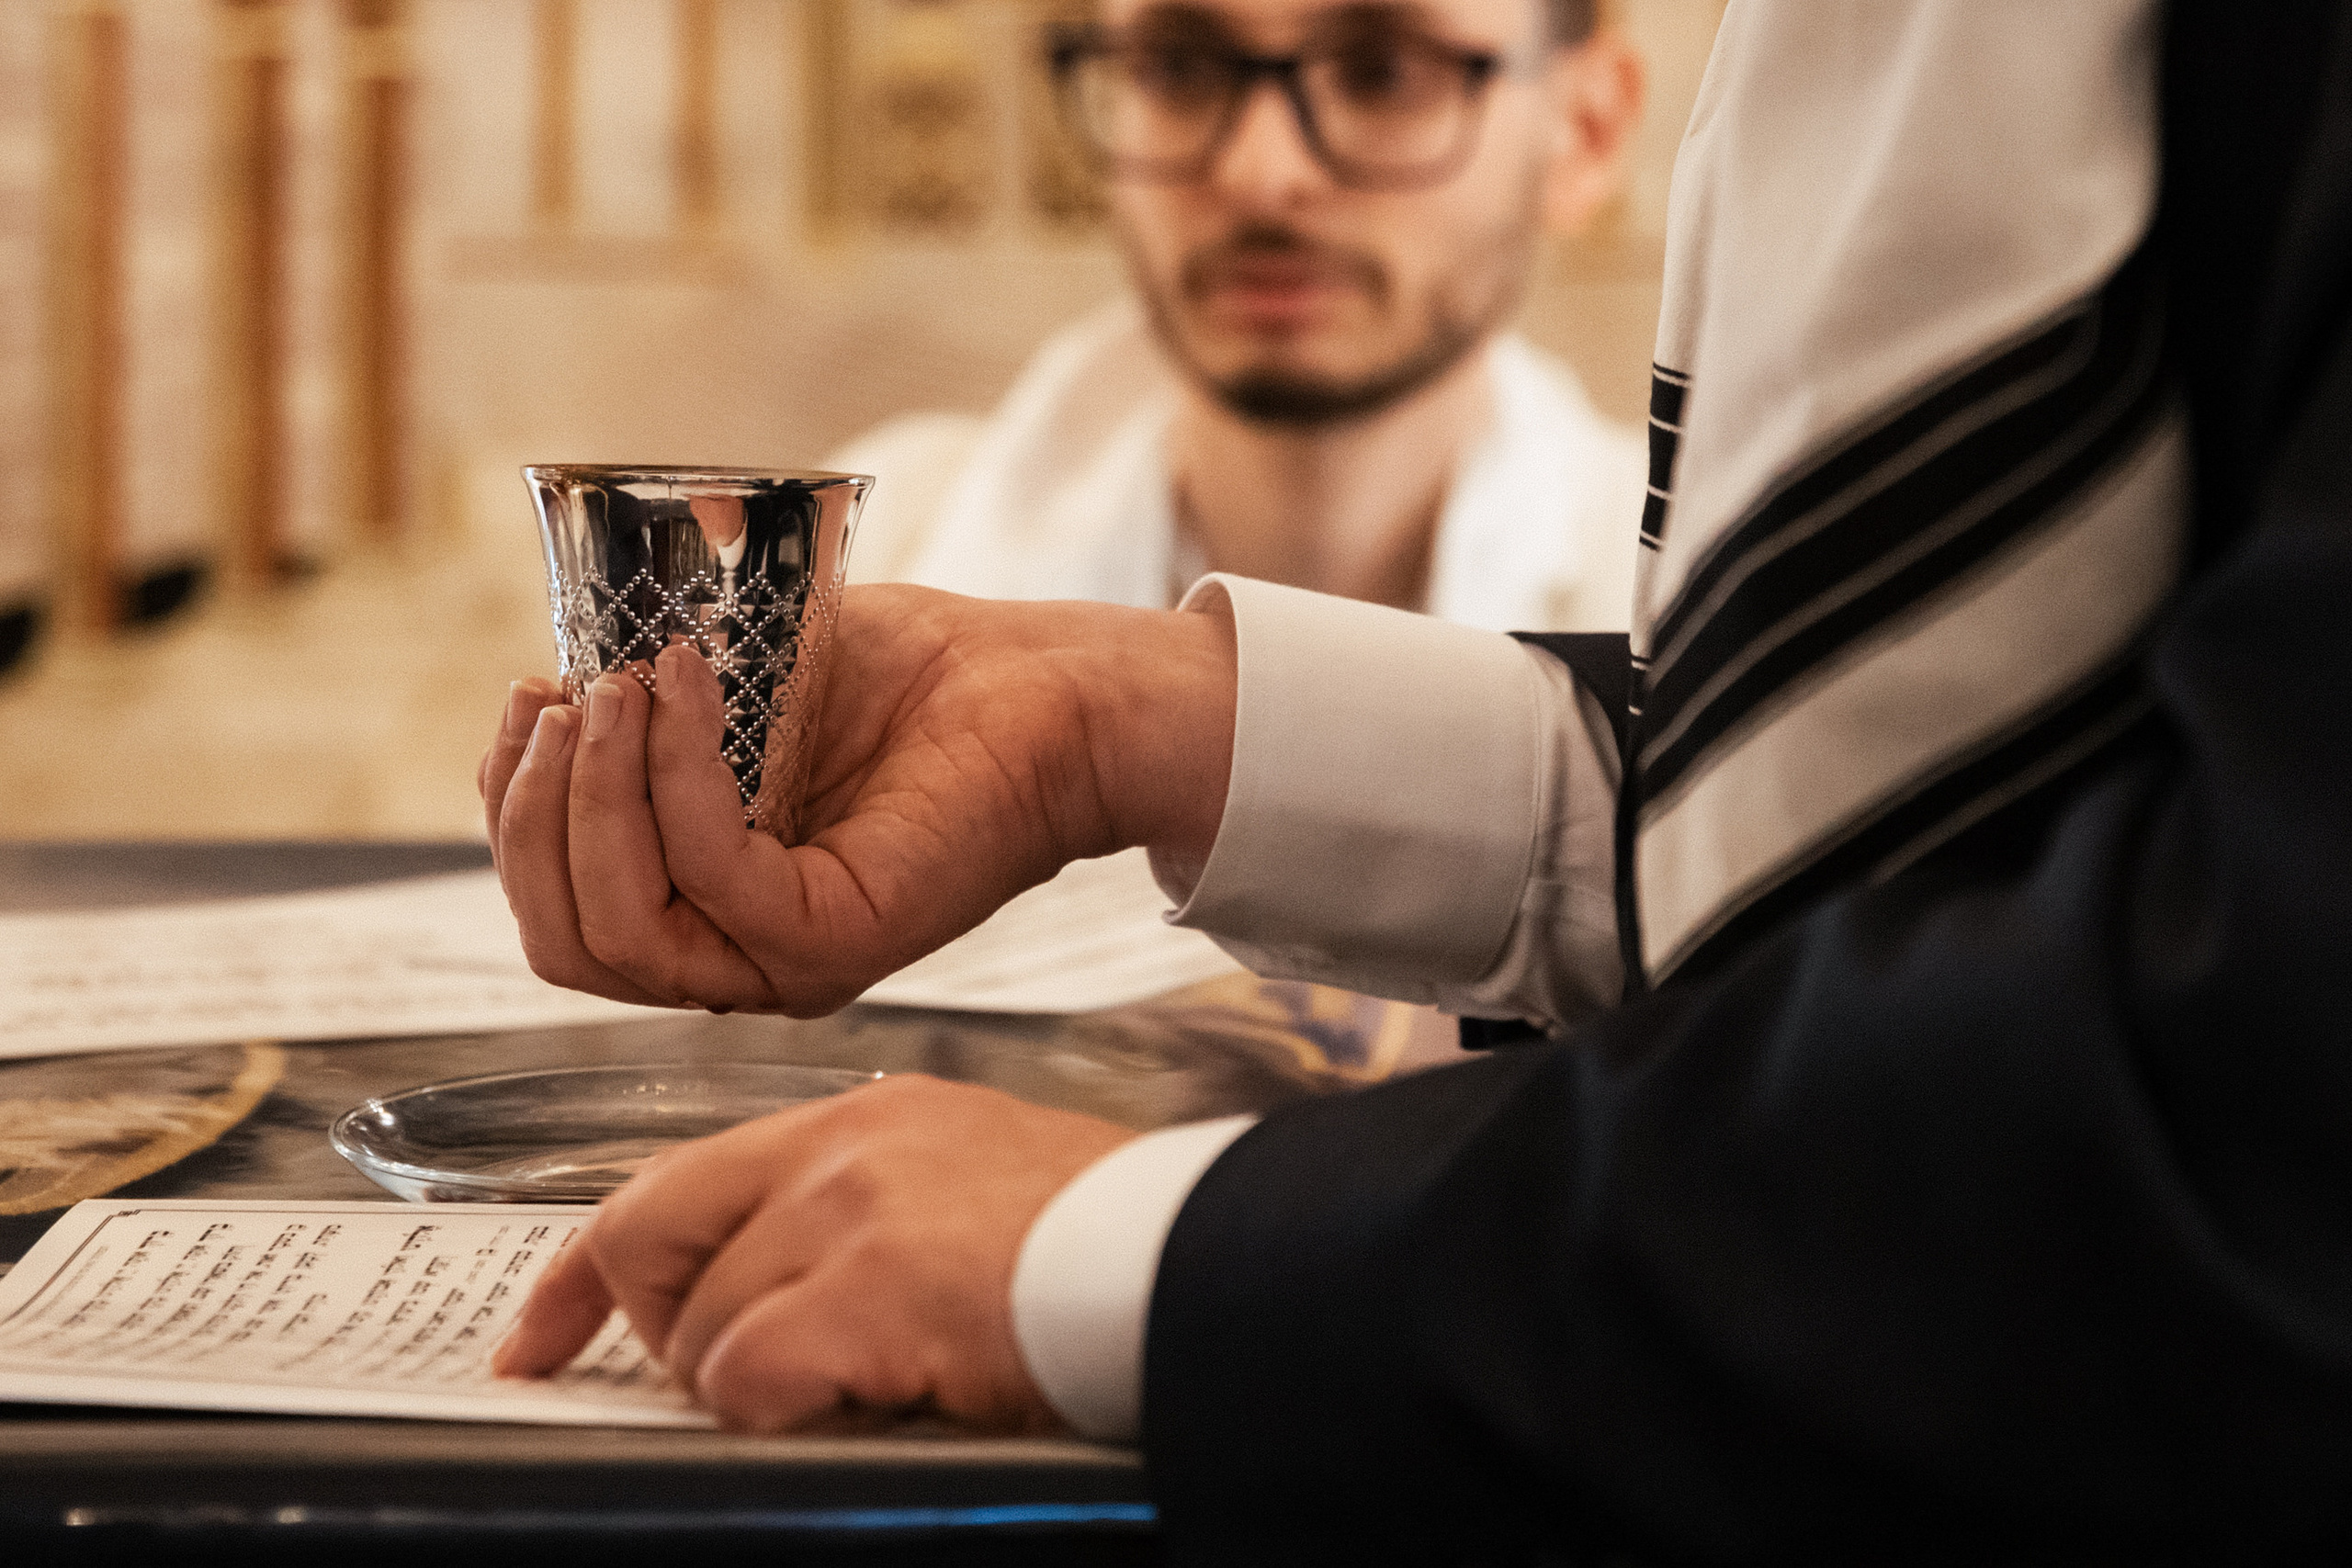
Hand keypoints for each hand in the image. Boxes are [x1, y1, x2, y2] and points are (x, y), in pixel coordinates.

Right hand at [479, 585, 1235, 1014]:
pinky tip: (687, 687)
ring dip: (593, 794)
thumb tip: (551, 694)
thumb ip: (646, 713)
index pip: (558, 910)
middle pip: (566, 942)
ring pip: (619, 931)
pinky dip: (677, 775)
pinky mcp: (836, 941)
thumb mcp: (740, 686)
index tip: (533, 693)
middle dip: (534, 813)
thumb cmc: (910, 683)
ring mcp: (785, 963)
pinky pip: (711, 876)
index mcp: (704, 910)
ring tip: (619, 688)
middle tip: (566, 696)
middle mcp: (737, 956)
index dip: (515, 810)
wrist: (1042, 688)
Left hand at [492, 1074, 1135, 1432]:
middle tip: (714, 1378)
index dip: (588, 1272)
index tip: (538, 1337)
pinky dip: (789, 1411)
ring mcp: (848, 1210)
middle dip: (651, 1330)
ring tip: (870, 1379)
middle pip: (653, 1237)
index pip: (675, 1180)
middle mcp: (839, 1145)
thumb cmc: (1098, 1241)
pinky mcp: (869, 1285)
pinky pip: (750, 1378)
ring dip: (760, 1384)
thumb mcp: (964, 1186)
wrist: (1182, 1258)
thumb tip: (763, 1301)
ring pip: (705, 1333)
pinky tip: (876, 1395)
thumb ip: (856, 1215)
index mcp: (861, 1118)